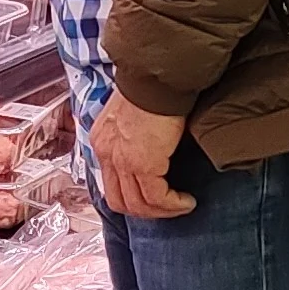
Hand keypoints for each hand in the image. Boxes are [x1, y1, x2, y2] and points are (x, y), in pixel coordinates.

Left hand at [87, 94, 195, 218]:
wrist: (158, 78)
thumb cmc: (152, 88)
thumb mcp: (132, 114)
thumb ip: (133, 134)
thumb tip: (150, 149)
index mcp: (103, 140)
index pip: (110, 182)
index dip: (132, 196)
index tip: (154, 196)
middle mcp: (107, 153)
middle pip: (119, 201)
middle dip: (145, 211)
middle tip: (167, 208)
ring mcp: (122, 160)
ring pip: (138, 205)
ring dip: (162, 211)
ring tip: (180, 206)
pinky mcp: (143, 164)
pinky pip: (157, 197)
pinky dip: (172, 204)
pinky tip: (185, 201)